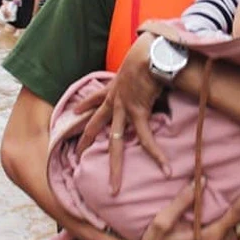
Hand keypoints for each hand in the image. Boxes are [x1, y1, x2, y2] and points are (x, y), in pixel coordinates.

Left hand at [74, 32, 168, 193]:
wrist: (151, 51)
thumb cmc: (150, 54)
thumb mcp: (140, 66)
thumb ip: (143, 76)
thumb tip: (157, 72)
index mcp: (113, 88)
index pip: (94, 99)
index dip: (84, 106)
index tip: (74, 112)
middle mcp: (114, 101)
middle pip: (94, 127)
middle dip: (85, 144)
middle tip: (76, 159)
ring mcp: (123, 109)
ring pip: (114, 142)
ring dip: (115, 167)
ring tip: (114, 189)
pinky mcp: (138, 112)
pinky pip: (146, 138)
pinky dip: (157, 154)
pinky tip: (165, 169)